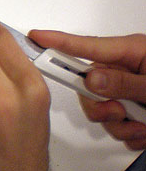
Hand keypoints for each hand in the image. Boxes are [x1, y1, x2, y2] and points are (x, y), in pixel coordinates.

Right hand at [29, 29, 145, 149]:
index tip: (34, 36)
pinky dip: (130, 133)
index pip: (86, 46)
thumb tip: (91, 79)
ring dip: (119, 125)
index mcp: (129, 52)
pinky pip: (116, 125)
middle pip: (86, 86)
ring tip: (142, 127)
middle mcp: (123, 69)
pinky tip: (144, 131)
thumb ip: (124, 82)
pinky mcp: (131, 109)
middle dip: (99, 106)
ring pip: (100, 109)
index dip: (57, 41)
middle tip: (119, 113)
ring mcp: (126, 90)